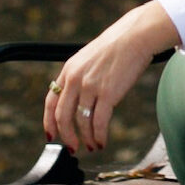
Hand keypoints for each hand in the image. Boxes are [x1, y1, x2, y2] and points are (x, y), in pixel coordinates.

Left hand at [43, 0, 177, 153]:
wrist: (136, 36)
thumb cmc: (117, 46)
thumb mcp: (88, 58)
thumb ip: (80, 76)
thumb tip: (78, 99)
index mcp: (68, 70)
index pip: (50, 101)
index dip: (49, 122)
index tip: (51, 136)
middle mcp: (75, 79)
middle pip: (63, 116)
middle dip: (66, 136)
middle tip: (72, 148)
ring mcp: (90, 86)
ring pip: (82, 122)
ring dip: (86, 138)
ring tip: (92, 146)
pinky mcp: (108, 93)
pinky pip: (99, 122)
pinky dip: (99, 136)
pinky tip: (102, 142)